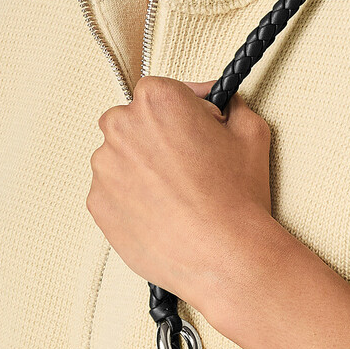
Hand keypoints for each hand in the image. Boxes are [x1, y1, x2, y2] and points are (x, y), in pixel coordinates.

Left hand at [88, 76, 276, 311]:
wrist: (224, 256)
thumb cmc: (238, 196)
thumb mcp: (251, 133)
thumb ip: (232, 106)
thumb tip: (225, 104)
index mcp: (157, 100)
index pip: (162, 92)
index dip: (185, 111)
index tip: (198, 127)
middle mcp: (121, 127)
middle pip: (134, 123)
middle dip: (158, 138)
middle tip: (189, 165)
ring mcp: (104, 168)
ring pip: (121, 159)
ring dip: (143, 170)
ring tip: (178, 196)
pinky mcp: (98, 205)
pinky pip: (113, 194)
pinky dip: (132, 200)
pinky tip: (164, 214)